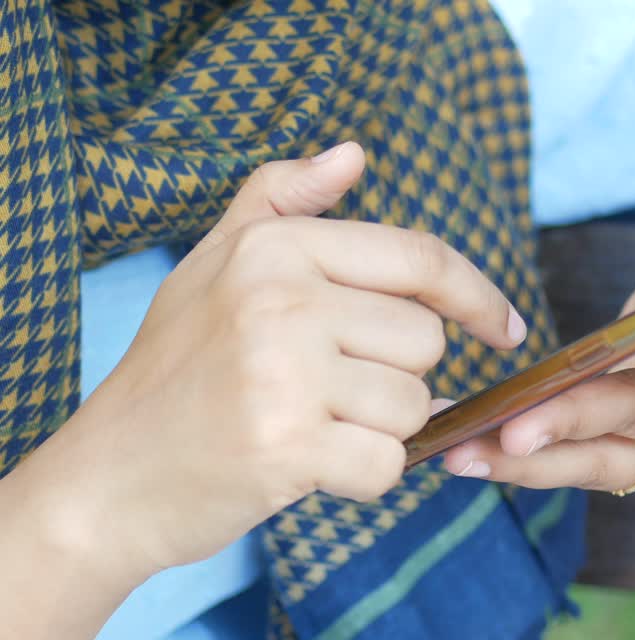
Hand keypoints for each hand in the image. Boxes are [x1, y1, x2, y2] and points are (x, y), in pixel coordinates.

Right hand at [38, 142, 524, 575]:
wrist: (111, 477)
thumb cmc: (179, 367)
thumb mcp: (217, 264)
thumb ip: (284, 200)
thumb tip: (355, 152)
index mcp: (275, 247)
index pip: (421, 259)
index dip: (479, 296)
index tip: (507, 328)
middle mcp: (280, 299)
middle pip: (425, 341)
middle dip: (397, 375)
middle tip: (327, 391)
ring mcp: (283, 374)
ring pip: (413, 406)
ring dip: (380, 429)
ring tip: (310, 425)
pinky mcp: (287, 447)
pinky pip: (388, 464)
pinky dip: (364, 476)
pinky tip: (310, 466)